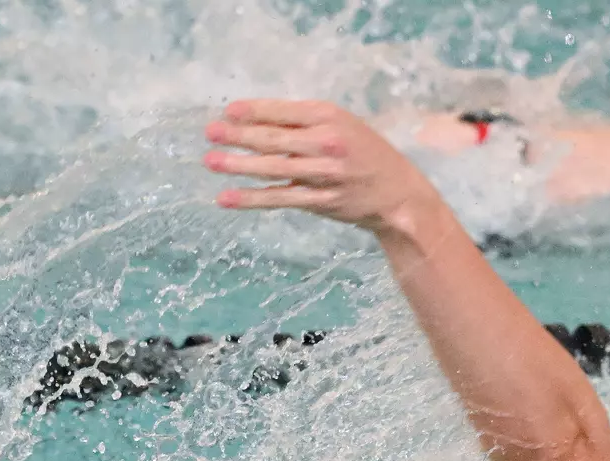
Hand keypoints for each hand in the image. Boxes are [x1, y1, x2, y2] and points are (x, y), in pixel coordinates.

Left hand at [204, 99, 441, 238]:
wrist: (399, 194)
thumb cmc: (366, 155)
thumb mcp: (342, 126)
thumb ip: (305, 125)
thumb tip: (258, 123)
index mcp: (330, 116)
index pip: (284, 111)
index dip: (254, 110)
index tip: (227, 111)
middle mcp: (327, 142)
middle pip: (274, 138)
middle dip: (238, 135)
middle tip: (210, 132)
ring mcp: (324, 173)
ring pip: (274, 168)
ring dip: (239, 165)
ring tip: (211, 162)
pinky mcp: (321, 201)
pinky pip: (281, 198)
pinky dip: (252, 198)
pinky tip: (228, 197)